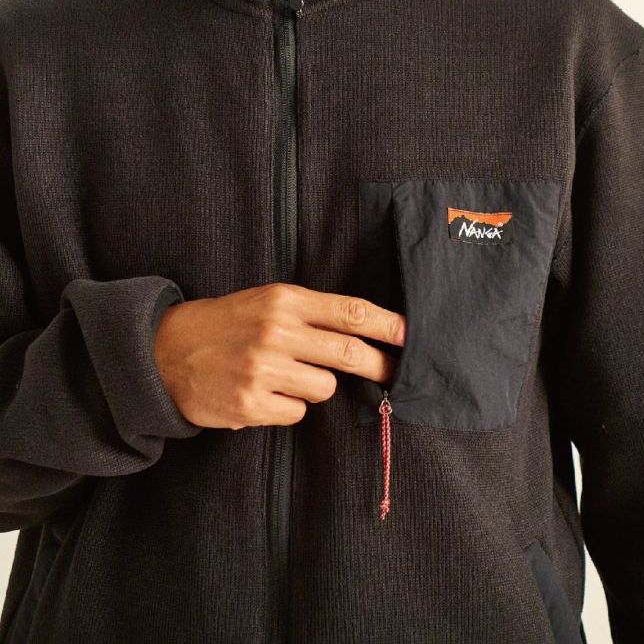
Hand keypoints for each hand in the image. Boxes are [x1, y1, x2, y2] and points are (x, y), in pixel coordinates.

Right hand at [154, 282, 404, 429]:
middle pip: (350, 353)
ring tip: (284, 376)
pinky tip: (264, 394)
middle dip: (379, 366)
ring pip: (325, 388)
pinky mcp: (250, 404)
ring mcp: (263, 369)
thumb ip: (311, 314)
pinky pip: (297, 412)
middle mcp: (276, 332)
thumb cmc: (226, 324)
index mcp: (285, 300)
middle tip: (393, 373)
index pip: (350, 311)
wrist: (164, 353)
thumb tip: (364, 333)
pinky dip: (288, 406)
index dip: (387, 325)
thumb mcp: (267, 302)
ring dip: (316, 386)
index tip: (411, 335)